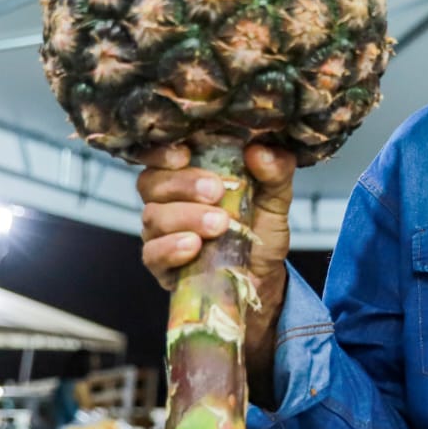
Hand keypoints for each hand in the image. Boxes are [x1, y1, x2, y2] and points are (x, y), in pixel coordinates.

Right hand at [137, 143, 296, 376]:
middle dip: (184, 184)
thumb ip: (275, 171)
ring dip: (187, 217)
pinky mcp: (160, 265)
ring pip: (154, 217)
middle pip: (152, 183)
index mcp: (189, 175)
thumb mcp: (275, 197)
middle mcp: (167, 201)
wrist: (264, 277)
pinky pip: (152, 253)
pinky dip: (171, 248)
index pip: (160, 155)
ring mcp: (160, 233)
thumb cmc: (259, 229)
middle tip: (217, 192)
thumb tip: (261, 150)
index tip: (184, 154)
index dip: (162, 152)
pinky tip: (193, 247)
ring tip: (219, 225)